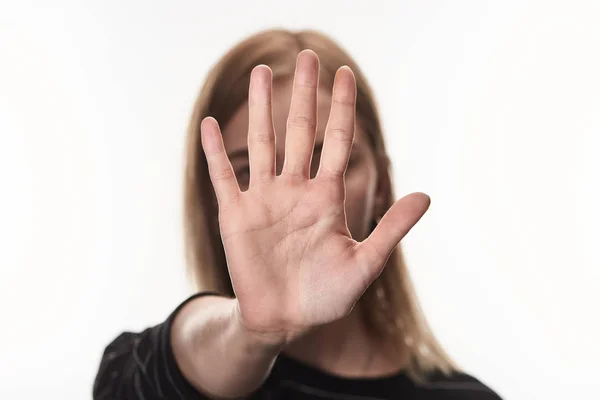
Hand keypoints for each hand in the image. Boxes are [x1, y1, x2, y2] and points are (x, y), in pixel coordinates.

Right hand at [200, 50, 429, 344]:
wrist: (284, 321)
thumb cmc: (326, 296)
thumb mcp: (364, 264)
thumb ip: (391, 229)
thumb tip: (427, 196)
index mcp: (326, 197)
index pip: (336, 142)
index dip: (341, 109)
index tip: (345, 74)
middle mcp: (295, 190)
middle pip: (300, 132)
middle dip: (304, 95)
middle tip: (308, 58)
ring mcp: (264, 199)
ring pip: (263, 144)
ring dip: (260, 109)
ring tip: (262, 73)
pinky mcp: (235, 215)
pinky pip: (224, 176)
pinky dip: (216, 152)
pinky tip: (210, 124)